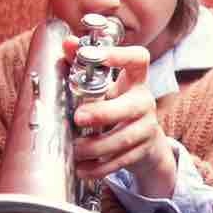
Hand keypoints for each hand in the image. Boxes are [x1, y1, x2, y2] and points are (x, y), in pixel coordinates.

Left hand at [68, 39, 176, 195]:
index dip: (118, 55)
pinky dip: (99, 167)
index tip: (93, 55)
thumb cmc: (115, 106)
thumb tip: (66, 44)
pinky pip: (121, 161)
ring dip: (97, 146)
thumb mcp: (104, 86)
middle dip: (104, 114)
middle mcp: (144, 102)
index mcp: (135, 81)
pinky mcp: (142, 152)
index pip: (138, 60)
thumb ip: (83, 64)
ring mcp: (146, 128)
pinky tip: (82, 169)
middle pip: (131, 107)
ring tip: (75, 149)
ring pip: (124, 139)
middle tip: (79, 118)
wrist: (143, 142)